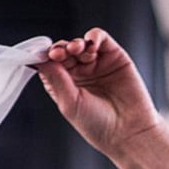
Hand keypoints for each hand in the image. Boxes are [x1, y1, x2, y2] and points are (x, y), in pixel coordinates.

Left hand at [37, 28, 162, 162]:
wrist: (128, 131)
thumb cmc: (98, 125)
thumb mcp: (69, 103)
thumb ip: (56, 79)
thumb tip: (40, 60)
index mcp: (65, 86)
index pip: (50, 65)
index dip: (45, 58)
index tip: (42, 56)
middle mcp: (80, 74)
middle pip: (64, 52)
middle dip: (60, 49)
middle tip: (58, 53)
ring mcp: (96, 64)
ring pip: (81, 44)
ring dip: (75, 44)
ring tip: (75, 50)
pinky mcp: (114, 56)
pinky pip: (100, 39)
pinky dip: (94, 37)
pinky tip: (90, 44)